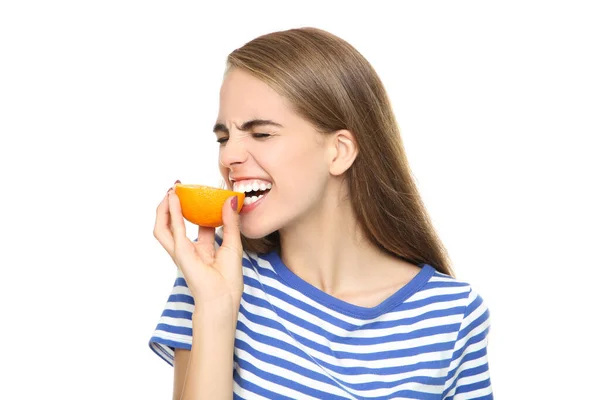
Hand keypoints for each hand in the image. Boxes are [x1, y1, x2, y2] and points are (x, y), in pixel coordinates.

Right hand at [153, 182, 243, 319]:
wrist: (222, 299)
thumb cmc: (228, 280)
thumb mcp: (232, 244)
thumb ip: (230, 222)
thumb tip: (232, 200)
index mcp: (202, 249)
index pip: (197, 224)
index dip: (198, 208)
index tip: (200, 192)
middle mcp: (189, 249)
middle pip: (174, 224)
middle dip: (173, 206)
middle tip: (177, 188)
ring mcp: (181, 252)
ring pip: (163, 227)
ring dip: (164, 208)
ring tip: (170, 191)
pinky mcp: (180, 253)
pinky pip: (173, 229)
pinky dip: (172, 213)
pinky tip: (173, 199)